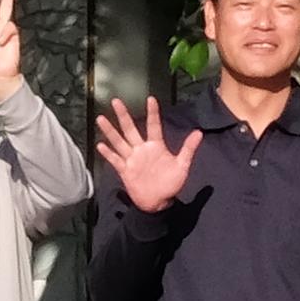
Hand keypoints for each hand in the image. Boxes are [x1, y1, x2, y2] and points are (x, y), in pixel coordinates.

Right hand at [95, 97, 192, 211]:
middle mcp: (141, 149)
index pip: (153, 125)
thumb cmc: (171, 183)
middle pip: (130, 129)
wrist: (159, 202)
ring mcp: (132, 159)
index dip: (152, 112)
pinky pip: (116, 160)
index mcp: (156, 146)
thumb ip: (188, 149)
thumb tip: (199, 132)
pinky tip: (100, 145)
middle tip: (116, 101)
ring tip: (100, 118)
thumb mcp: (182, 166)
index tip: (150, 98)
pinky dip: (108, 153)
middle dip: (123, 116)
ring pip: (119, 142)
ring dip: (110, 131)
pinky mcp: (125, 170)